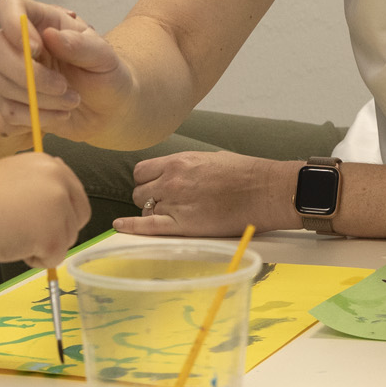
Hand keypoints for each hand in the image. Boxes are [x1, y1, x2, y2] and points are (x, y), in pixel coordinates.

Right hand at [0, 0, 134, 143]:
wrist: (110, 110)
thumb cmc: (108, 75)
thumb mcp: (105, 58)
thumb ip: (81, 45)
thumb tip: (49, 36)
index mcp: (43, 23)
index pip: (9, 7)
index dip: (12, 24)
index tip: (37, 49)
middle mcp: (21, 45)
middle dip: (26, 73)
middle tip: (62, 86)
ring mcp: (13, 73)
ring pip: (0, 83)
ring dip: (39, 98)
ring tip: (73, 101)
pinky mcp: (12, 102)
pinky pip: (7, 110)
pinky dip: (36, 116)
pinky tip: (62, 115)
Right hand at [0, 152, 91, 265]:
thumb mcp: (14, 175)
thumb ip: (37, 185)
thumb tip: (53, 204)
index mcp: (52, 165)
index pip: (75, 197)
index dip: (61, 216)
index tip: (45, 225)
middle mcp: (61, 183)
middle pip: (77, 220)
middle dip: (57, 233)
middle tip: (29, 236)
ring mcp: (60, 209)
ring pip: (66, 241)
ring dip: (43, 246)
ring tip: (13, 236)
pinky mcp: (53, 236)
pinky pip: (54, 258)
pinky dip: (36, 260)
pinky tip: (14, 246)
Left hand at [115, 150, 294, 236]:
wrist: (265, 190)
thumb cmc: (246, 174)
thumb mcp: (211, 159)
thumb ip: (187, 166)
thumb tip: (178, 172)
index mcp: (179, 162)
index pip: (142, 171)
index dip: (146, 181)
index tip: (152, 187)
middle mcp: (172, 180)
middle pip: (139, 192)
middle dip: (148, 198)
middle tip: (163, 205)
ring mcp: (175, 203)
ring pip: (144, 209)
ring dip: (151, 213)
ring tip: (169, 218)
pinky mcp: (183, 225)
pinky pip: (147, 227)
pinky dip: (131, 227)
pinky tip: (120, 226)